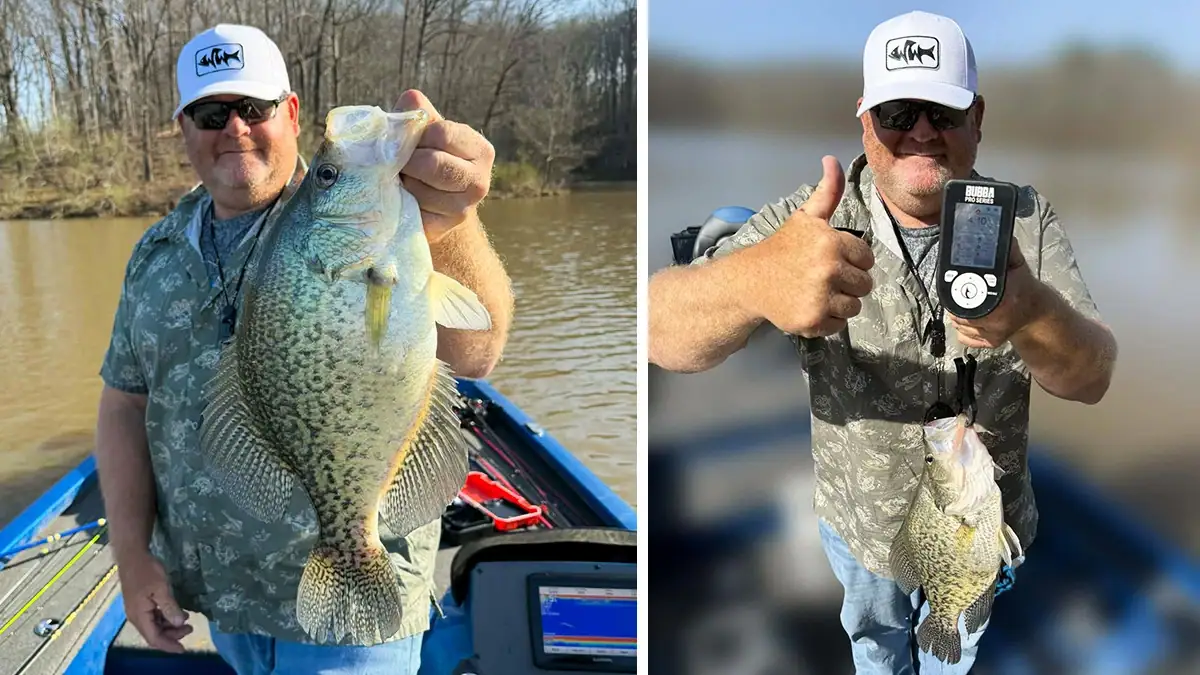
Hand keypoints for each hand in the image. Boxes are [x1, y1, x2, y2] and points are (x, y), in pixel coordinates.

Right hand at [117, 551, 192, 652]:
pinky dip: (165, 619)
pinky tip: (176, 613)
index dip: (169, 645)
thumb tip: (179, 624)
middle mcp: (136, 617)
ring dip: (169, 627)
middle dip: (172, 635)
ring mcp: (137, 610)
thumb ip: (170, 607)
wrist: (132, 556)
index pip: (154, 638)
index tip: (183, 649)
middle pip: (154, 634)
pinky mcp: (140, 604)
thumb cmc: (146, 571)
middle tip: (191, 629)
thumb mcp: (161, 588)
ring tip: (187, 621)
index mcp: (139, 615)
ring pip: (154, 626)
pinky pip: (152, 618)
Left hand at [391, 89, 495, 242]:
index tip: (411, 141)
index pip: (442, 134)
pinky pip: (412, 212)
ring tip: (405, 181)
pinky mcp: (442, 229)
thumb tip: (411, 100)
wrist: (430, 203)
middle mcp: (480, 182)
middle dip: (408, 162)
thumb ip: (418, 112)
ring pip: (419, 190)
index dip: (418, 136)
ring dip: (403, 183)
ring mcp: (463, 210)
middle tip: (402, 163)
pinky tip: (404, 199)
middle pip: (432, 164)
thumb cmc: (425, 157)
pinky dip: (401, 202)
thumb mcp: (425, 130)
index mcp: (480, 150)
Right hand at [742, 155, 874, 337]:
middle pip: (864, 284)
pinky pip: (839, 325)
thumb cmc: (782, 249)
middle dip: (848, 283)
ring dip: (839, 303)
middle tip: (822, 279)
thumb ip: (827, 192)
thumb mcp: (805, 218)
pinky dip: (827, 321)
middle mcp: (828, 268)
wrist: (749, 281)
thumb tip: (831, 159)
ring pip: (854, 306)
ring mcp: (820, 296)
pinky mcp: (812, 320)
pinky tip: (810, 307)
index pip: (866, 258)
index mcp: (831, 241)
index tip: (830, 260)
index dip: (852, 260)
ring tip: (817, 294)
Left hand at [949, 238, 1046, 347]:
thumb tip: (996, 234)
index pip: (970, 300)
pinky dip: (962, 330)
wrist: (1037, 312)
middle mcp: (999, 320)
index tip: (957, 287)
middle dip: (955, 304)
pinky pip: (965, 338)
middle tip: (958, 294)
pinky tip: (970, 319)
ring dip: (957, 316)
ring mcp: (995, 334)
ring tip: (965, 305)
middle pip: (961, 315)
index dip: (959, 294)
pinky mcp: (991, 344)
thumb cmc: (1023, 286)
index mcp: (1005, 299)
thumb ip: (1006, 250)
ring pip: (960, 326)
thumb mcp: (1017, 265)